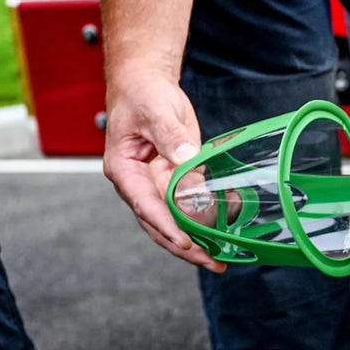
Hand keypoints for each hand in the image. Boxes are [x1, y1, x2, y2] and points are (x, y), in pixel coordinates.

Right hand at [102, 71, 226, 271]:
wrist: (148, 87)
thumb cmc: (143, 97)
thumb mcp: (156, 113)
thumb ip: (172, 138)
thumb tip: (187, 160)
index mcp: (124, 170)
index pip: (144, 204)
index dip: (164, 225)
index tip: (184, 241)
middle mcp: (139, 184)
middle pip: (159, 223)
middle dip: (184, 246)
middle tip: (211, 262)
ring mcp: (157, 185)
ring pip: (175, 220)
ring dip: (196, 240)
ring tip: (219, 259)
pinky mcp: (176, 180)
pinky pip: (189, 206)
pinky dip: (205, 220)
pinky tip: (224, 233)